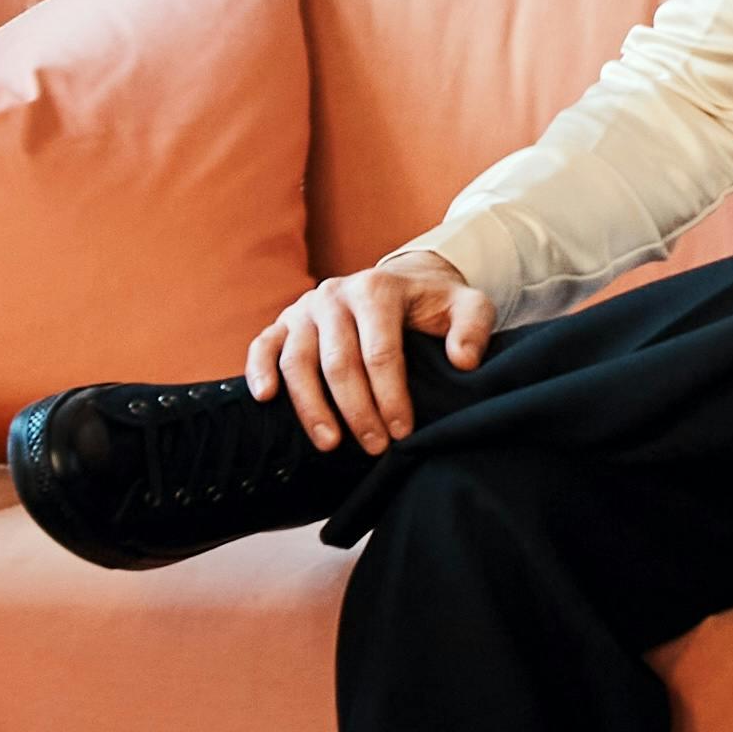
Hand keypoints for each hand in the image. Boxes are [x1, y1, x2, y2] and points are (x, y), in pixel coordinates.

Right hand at [246, 247, 494, 454]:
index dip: (390, 396)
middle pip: (339, 361)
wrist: (401, 283)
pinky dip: (258, 370)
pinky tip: (266, 399)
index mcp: (378, 288)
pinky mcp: (284, 321)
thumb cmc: (433, 305)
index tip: (402, 432)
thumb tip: (464, 361)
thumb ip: (473, 327)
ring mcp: (306, 307)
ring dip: (312, 406)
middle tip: (374, 447)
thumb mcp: (467, 305)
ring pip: (298, 360)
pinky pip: (263, 345)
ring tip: (330, 443)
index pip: (380, 351)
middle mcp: (337, 294)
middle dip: (357, 410)